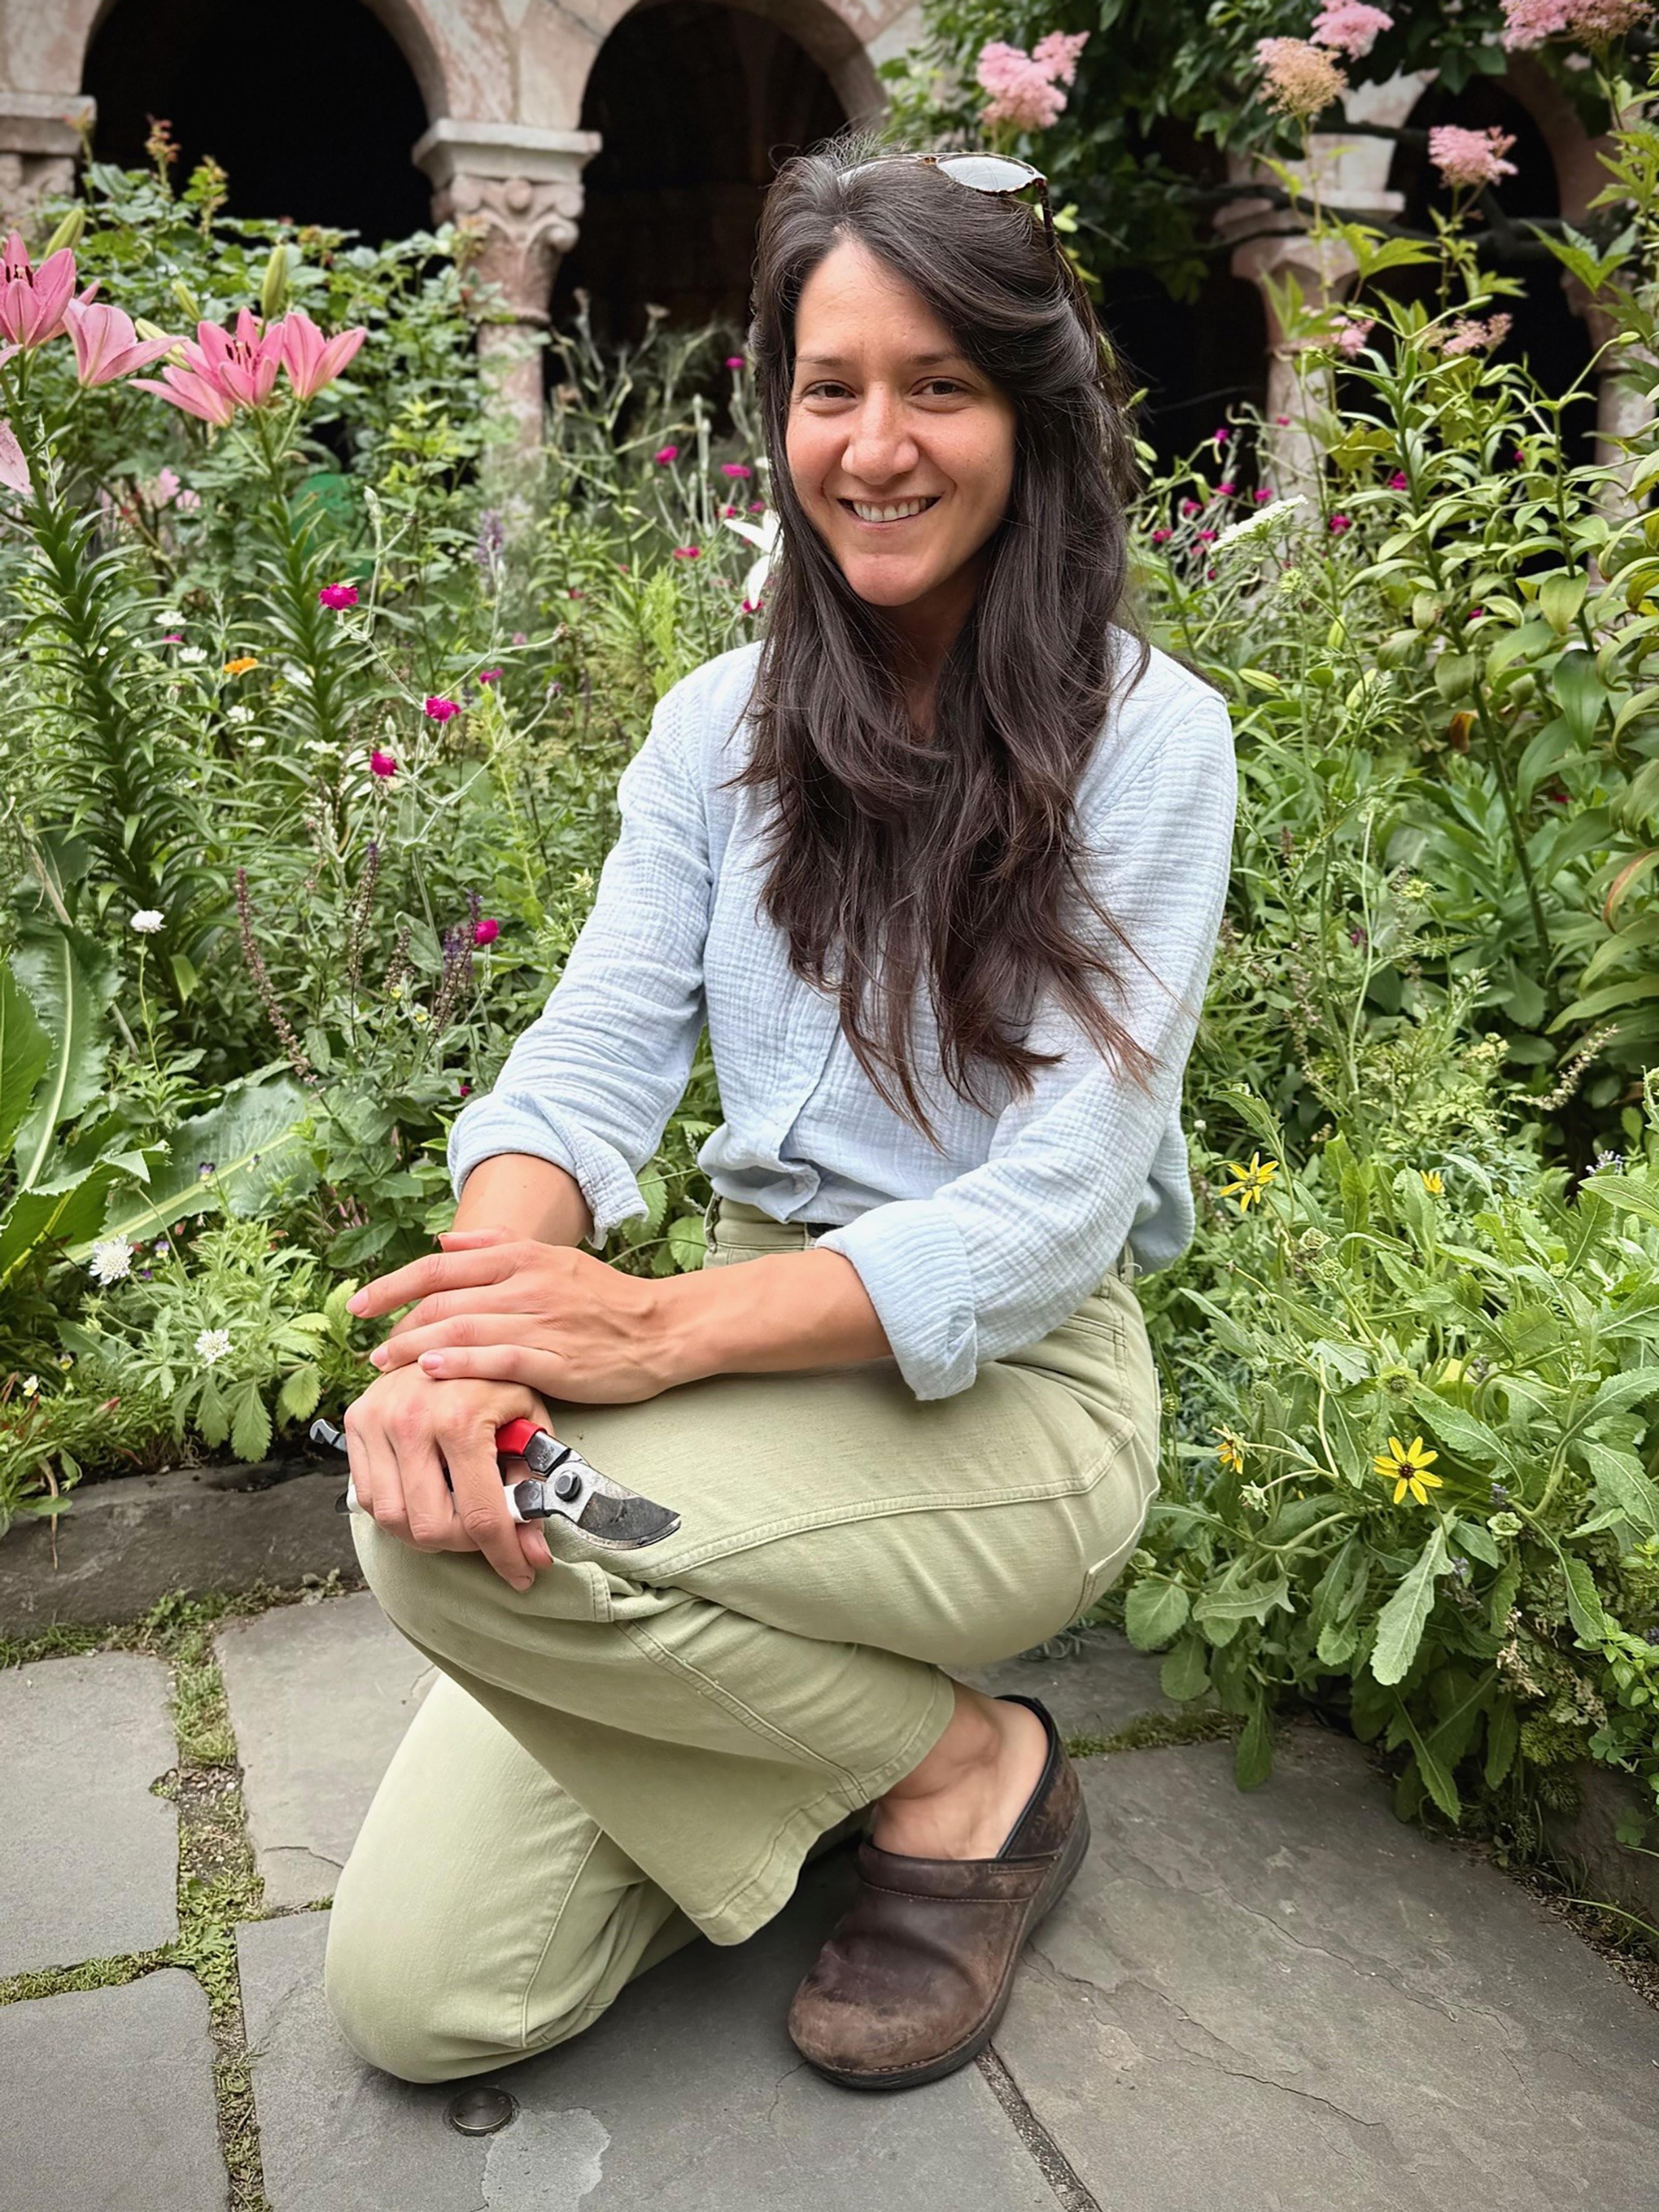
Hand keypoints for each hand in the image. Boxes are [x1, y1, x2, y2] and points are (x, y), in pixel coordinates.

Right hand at [341, 1362, 554, 1590]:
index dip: (505, 1554)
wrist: (448, 1327)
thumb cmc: (495, 1373)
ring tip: (458, 1515)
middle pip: (431, 1528)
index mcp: (461, 1418)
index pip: (482, 1515)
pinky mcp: (355, 1421)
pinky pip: (369, 1497)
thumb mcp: (529, 1415)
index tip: (523, 1572)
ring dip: (427, 1531)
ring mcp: (377, 1421)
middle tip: (487, 1536)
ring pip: (393, 1521)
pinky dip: (397, 1511)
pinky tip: (425, 1495)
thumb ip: (534, 1481)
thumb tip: (535, 1552)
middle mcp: (411, 1420)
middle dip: (466, 1545)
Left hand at [352, 1226, 676, 1403]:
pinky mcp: (556, 1360)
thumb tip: (443, 1239)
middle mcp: (527, 1284)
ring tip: (385, 1364)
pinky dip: (461, 1363)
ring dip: (416, 1346)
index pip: (441, 1265)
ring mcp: (542, 1321)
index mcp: (522, 1258)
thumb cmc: (604, 1298)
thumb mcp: (552, 1258)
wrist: (661, 1329)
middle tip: (371, 1348)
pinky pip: (499, 1359)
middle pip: (445, 1298)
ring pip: (464, 1327)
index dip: (393, 1285)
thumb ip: (496, 1247)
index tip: (359, 1304)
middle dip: (398, 1323)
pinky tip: (432, 1371)